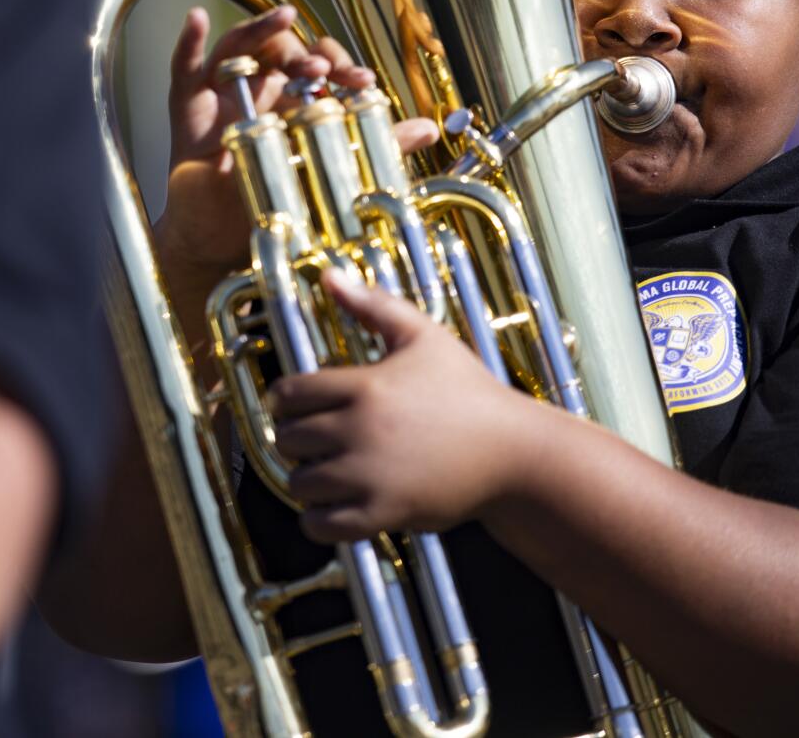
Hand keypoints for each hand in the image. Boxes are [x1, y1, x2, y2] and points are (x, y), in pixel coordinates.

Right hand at [155, 7, 433, 279]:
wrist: (220, 246)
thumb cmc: (270, 207)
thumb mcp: (329, 172)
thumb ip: (375, 146)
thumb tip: (427, 128)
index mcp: (292, 102)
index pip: (317, 64)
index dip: (339, 65)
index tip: (362, 82)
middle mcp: (258, 92)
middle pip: (279, 50)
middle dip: (305, 51)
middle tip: (326, 69)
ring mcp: (222, 97)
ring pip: (239, 49)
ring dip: (261, 31)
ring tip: (283, 19)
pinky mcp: (188, 110)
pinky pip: (184, 69)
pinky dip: (190, 42)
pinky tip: (199, 19)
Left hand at [269, 270, 539, 541]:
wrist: (513, 452)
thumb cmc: (468, 391)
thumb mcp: (424, 336)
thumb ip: (372, 304)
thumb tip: (328, 273)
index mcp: (364, 385)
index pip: (288, 394)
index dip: (285, 401)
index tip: (296, 407)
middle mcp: (360, 429)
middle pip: (288, 439)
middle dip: (295, 440)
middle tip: (314, 441)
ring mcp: (371, 475)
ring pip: (299, 484)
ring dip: (306, 480)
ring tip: (325, 473)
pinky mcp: (384, 513)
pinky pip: (323, 526)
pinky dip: (319, 520)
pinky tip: (335, 506)